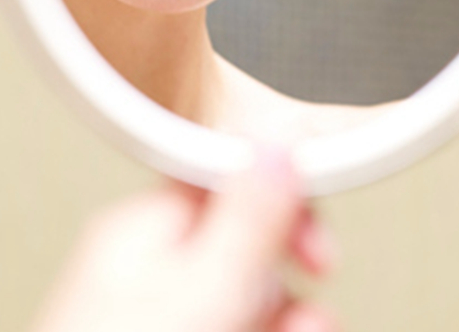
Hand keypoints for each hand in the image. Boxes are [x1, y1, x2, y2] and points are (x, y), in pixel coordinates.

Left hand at [31, 150, 336, 331]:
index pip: (224, 184)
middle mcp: (140, 273)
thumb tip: (275, 143)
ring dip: (278, 324)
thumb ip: (245, 219)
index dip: (283, 210)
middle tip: (307, 324)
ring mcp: (148, 321)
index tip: (319, 252)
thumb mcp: (203, 290)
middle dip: (285, 292)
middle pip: (242, 256)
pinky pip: (220, 326)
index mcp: (139, 230)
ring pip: (240, 308)